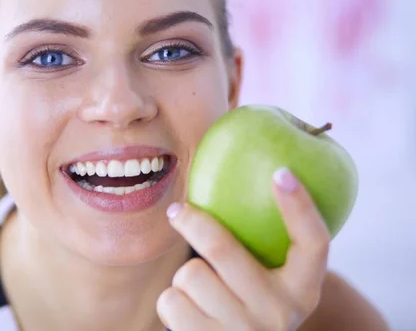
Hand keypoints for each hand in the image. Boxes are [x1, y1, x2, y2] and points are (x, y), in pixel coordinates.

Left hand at [157, 167, 330, 330]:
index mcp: (302, 290)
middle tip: (178, 210)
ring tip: (202, 292)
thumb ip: (259, 249)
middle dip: (192, 221)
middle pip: (222, 249)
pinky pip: (170, 301)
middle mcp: (280, 313)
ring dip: (185, 277)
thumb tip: (227, 175)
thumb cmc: (249, 307)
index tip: (281, 171)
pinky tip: (190, 314)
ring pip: (190, 274)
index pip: (313, 243)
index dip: (300, 206)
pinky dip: (173, 301)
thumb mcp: (270, 286)